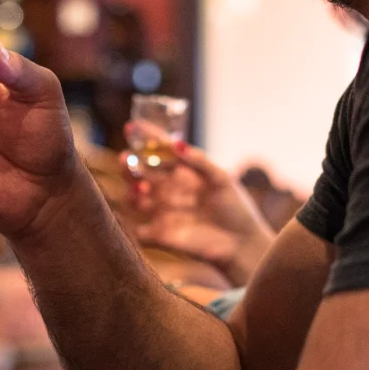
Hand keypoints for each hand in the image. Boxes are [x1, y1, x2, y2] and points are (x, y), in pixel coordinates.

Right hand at [125, 131, 276, 285]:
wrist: (242, 243)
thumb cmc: (236, 207)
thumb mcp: (222, 179)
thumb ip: (199, 161)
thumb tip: (177, 145)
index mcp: (181, 172)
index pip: (158, 151)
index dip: (144, 138)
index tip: (130, 126)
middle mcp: (167, 189)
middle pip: (140, 173)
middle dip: (130, 164)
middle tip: (126, 159)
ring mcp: (161, 211)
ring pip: (134, 198)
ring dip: (132, 191)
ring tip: (141, 189)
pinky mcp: (159, 235)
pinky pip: (137, 230)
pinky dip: (128, 225)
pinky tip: (131, 219)